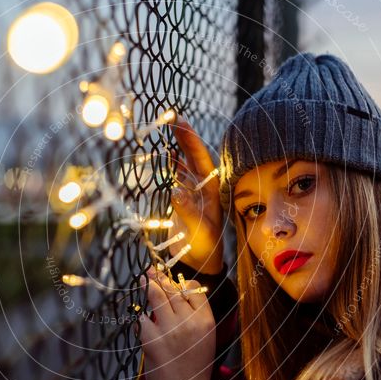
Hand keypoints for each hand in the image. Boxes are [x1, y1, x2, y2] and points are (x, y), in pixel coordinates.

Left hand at [138, 267, 215, 379]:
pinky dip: (139, 315)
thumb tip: (179, 296)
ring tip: (143, 278)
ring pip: (156, 296)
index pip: (194, 290)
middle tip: (151, 271)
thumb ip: (196, 318)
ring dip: (148, 284)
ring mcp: (168, 328)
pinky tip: (137, 313)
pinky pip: (142, 317)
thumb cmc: (195, 369)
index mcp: (206, 321)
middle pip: (173, 290)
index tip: (175, 281)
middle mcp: (189, 321)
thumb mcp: (205, 341)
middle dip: (160, 278)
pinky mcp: (150, 338)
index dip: (182, 283)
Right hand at [167, 117, 224, 274]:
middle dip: (185, 136)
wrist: (200, 263)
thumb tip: (176, 191)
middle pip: (194, 156)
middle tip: (173, 116)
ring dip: (179, 146)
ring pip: (186, 163)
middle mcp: (203, 188)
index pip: (202, 159)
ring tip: (170, 127)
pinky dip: (173, 164)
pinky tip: (169, 154)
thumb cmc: (204, 248)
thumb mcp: (198, 231)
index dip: (191, 140)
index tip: (180, 123)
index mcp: (211, 191)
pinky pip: (179, 176)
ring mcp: (193, 192)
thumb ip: (188, 211)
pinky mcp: (183, 200)